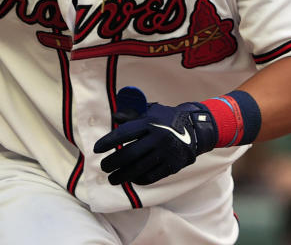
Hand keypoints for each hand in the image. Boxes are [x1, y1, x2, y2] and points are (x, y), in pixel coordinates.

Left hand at [93, 87, 217, 185]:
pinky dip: (139, 179)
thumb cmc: (166, 119)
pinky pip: (151, 176)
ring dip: (122, 176)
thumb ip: (132, 114)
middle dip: (112, 163)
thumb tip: (115, 117)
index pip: (124, 134)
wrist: (194, 129)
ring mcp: (165, 153)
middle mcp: (157, 138)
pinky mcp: (171, 166)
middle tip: (103, 167)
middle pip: (129, 154)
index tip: (96, 149)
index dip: (108, 142)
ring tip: (112, 179)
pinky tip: (130, 179)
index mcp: (150, 123)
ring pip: (139, 168)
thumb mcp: (151, 111)